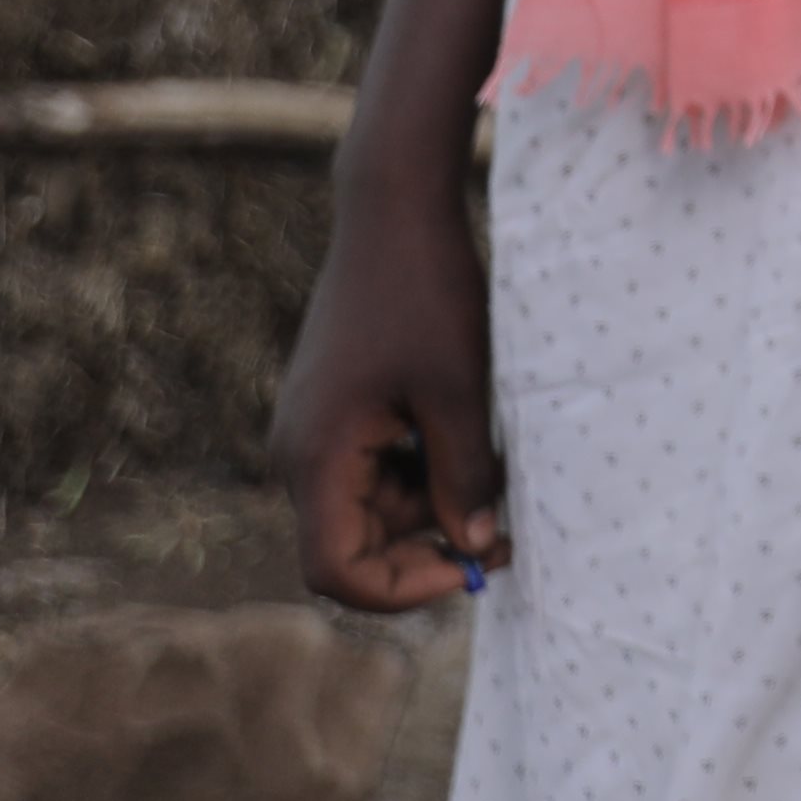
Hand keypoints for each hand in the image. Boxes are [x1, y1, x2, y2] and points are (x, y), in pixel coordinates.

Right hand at [269, 169, 500, 611]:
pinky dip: (419, 471)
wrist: (394, 212)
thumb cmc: (428, 294)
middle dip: (424, 548)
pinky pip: (371, 468)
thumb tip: (474, 546)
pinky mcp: (333, 410)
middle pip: (352, 543)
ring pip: (367, 507)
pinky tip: (468, 441)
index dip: (401, 588)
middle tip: (504, 532)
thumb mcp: (460, 390)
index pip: (335, 570)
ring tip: (495, 479)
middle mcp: (297, 454)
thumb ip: (464, 475)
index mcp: (313, 458)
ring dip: (427, 508)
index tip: (471, 569)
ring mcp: (312, 431)